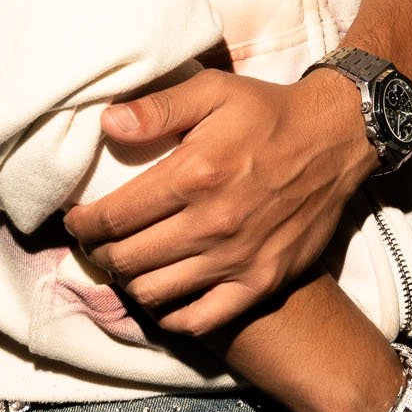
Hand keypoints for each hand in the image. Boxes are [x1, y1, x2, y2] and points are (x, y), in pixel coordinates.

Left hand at [63, 68, 374, 335]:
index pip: (115, 217)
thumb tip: (107, 124)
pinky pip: (199, 320)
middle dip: (99, 253)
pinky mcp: (260, 284)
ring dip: (129, 282)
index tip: (76, 220)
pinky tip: (163, 295)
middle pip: (128, 260)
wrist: (335, 140)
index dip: (84, 224)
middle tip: (96, 242)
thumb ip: (158, 107)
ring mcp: (237, 260)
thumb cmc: (268, 112)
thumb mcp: (213, 91)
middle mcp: (212, 225)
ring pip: (155, 293)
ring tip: (126, 263)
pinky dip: (170, 315)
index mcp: (194, 176)